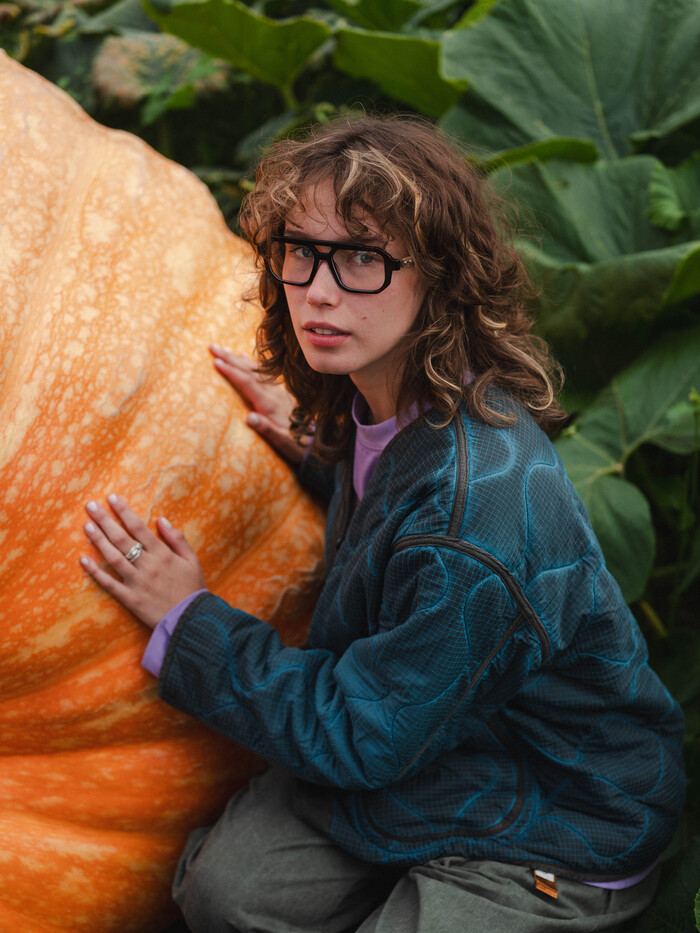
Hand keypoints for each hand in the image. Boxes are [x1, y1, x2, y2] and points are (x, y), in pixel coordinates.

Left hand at [80, 495, 205, 628]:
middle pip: (122, 539)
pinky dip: (96, 572)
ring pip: (114, 558)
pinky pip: (109, 583)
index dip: (124, 511)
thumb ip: (177, 539)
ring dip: (98, 541)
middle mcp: (147, 565)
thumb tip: (162, 520)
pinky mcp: (130, 598)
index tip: (112, 498)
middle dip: (105, 520)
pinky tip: (84, 560)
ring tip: (86, 526)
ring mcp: (137, 582)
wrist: (191, 619)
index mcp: (162, 554)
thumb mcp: (192, 561)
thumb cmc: (193, 588)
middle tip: (90, 506)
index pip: (139, 527)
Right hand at [210, 344, 306, 463]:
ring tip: (222, 348)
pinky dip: (250, 363)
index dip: (232, 372)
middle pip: (249, 371)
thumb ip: (267, 430)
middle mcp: (274, 393)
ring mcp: (278, 391)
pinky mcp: (280, 392)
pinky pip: (262, 373)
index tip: (216, 362)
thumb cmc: (296, 445)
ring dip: (237, 358)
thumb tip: (249, 417)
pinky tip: (243, 356)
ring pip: (255, 369)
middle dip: (230, 358)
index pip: (248, 383)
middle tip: (212, 347)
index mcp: (271, 404)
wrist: (314, 442)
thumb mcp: (282, 443)